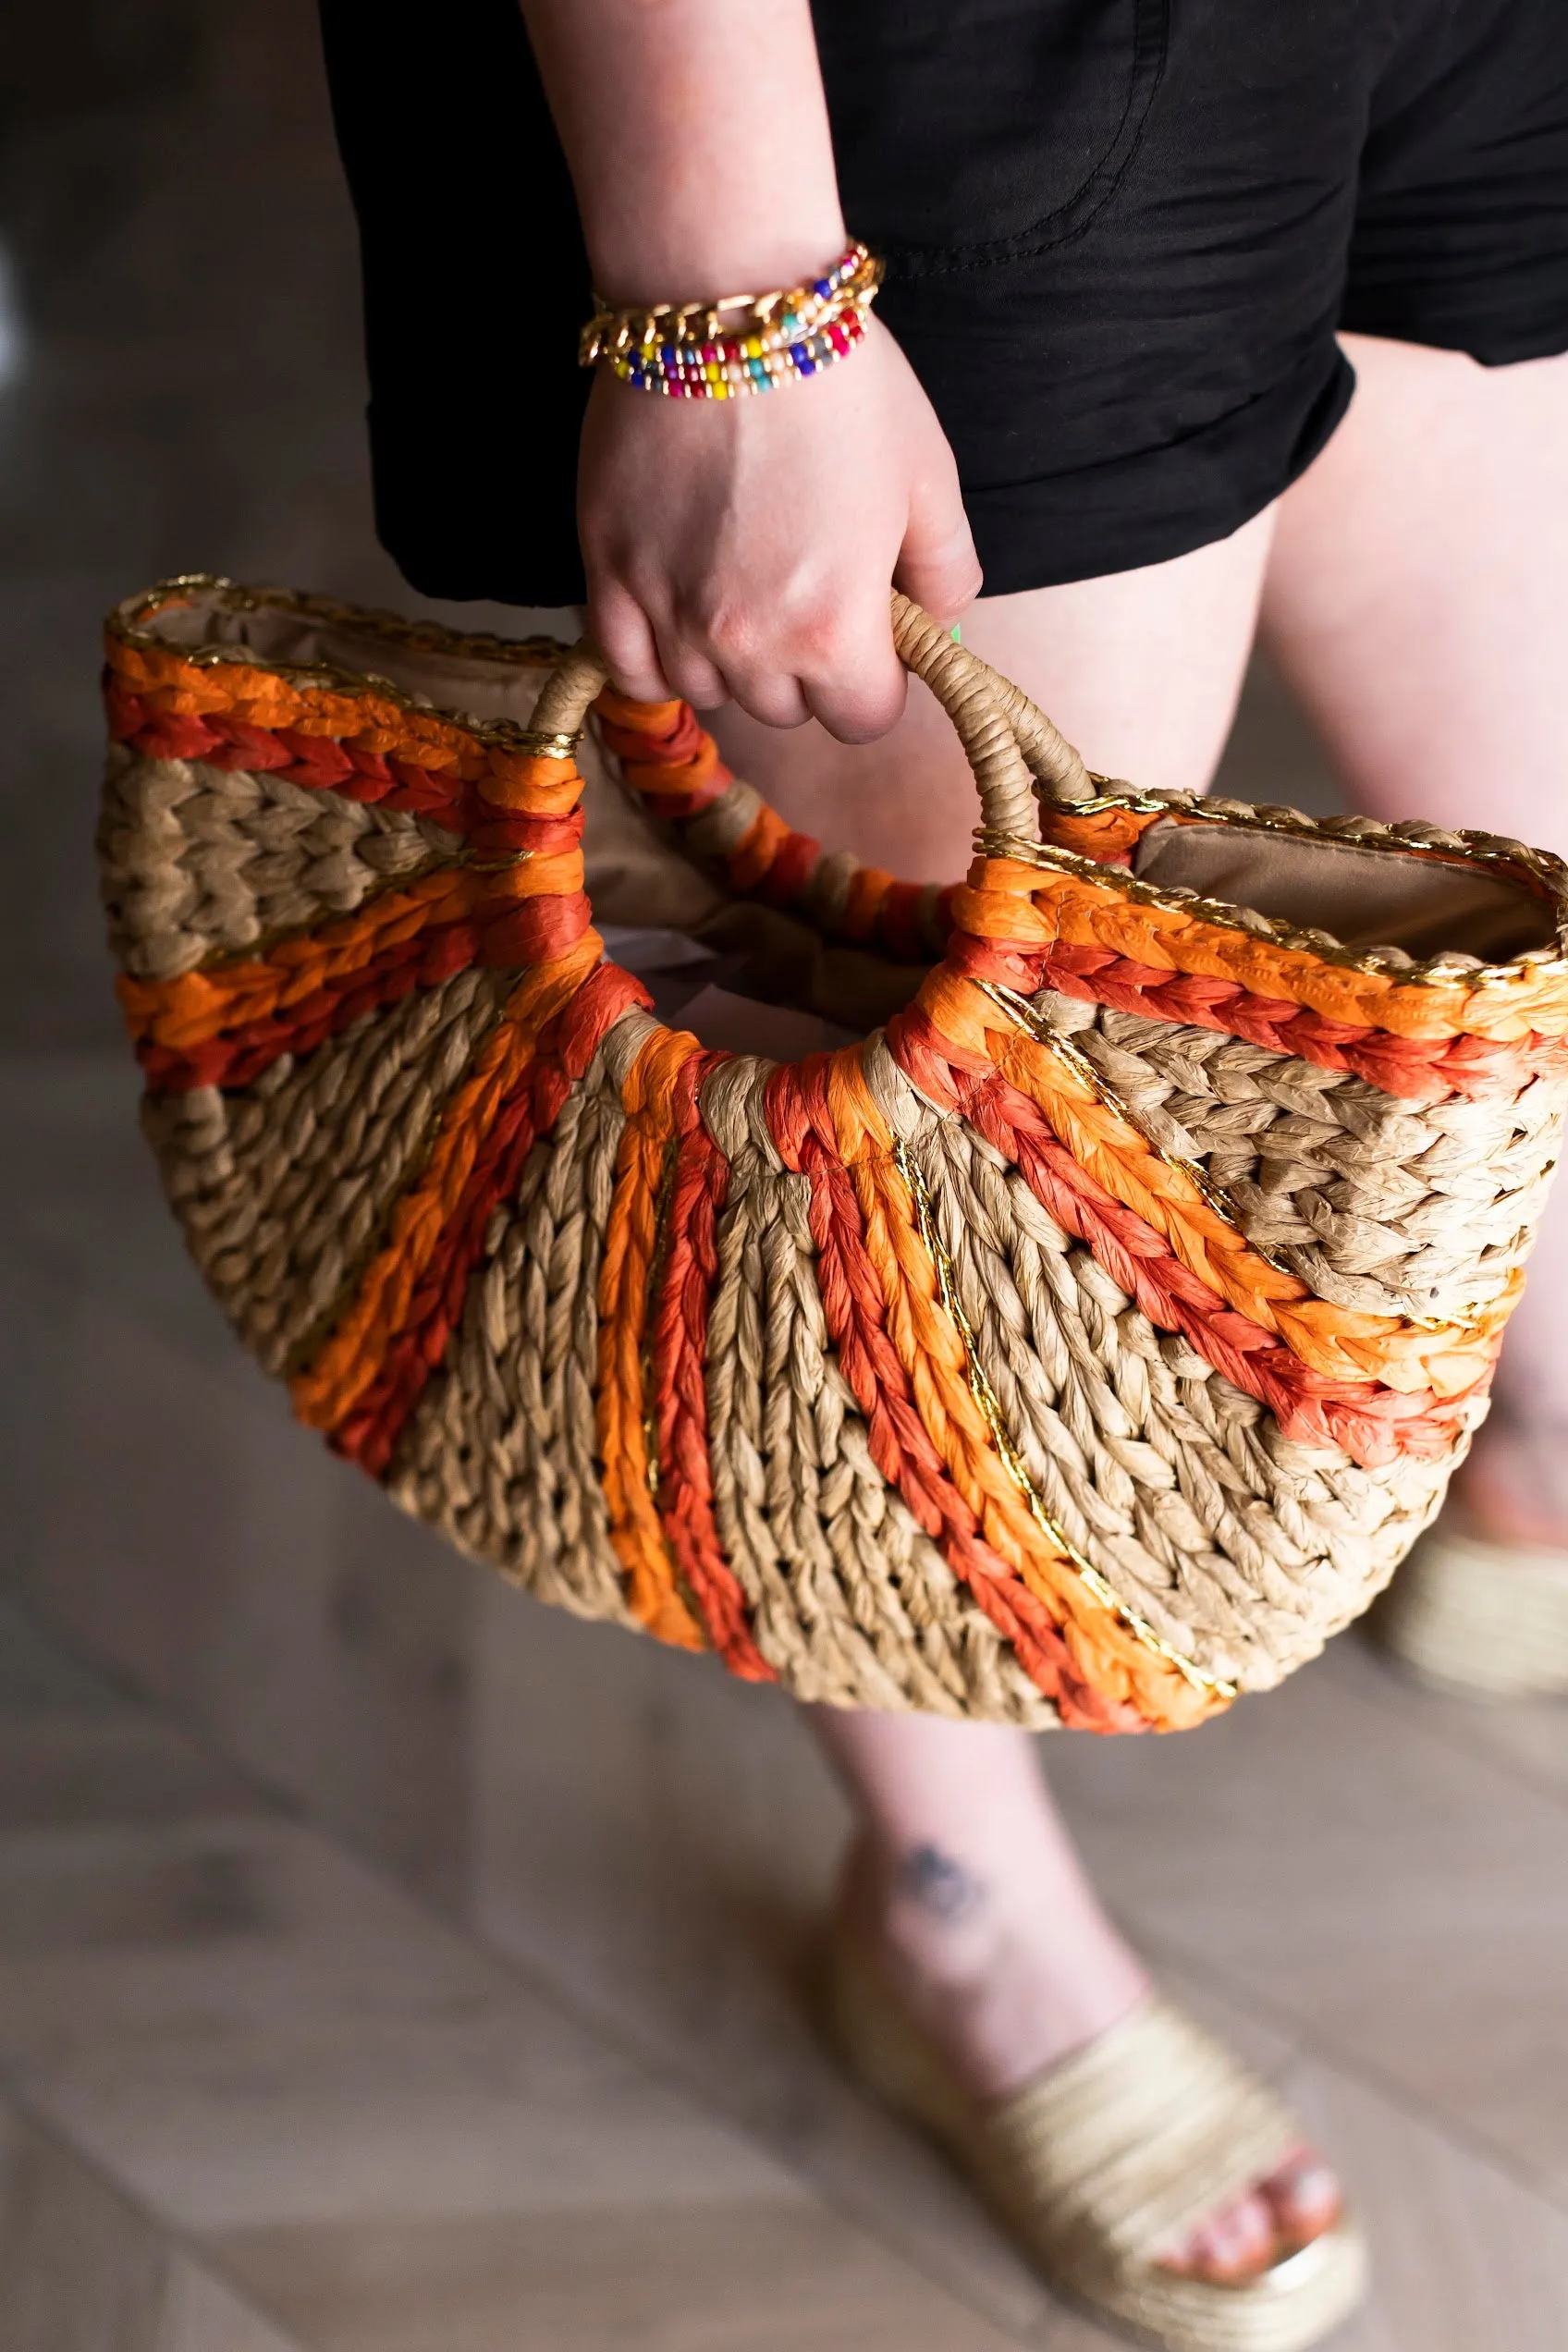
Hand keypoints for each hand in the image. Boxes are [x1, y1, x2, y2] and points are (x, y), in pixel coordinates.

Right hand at [578, 317, 981, 741]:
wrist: (727, 306)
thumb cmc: (839, 383)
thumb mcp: (930, 478)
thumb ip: (947, 572)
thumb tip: (937, 623)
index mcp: (834, 632)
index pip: (863, 720)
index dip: (877, 681)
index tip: (874, 635)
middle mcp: (747, 644)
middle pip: (785, 709)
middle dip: (807, 668)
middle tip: (808, 589)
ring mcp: (669, 614)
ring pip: (709, 692)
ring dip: (732, 661)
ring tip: (743, 586)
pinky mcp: (607, 575)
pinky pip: (630, 667)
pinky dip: (656, 662)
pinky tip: (678, 624)